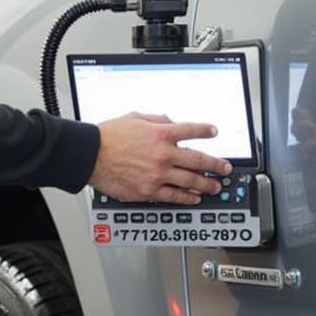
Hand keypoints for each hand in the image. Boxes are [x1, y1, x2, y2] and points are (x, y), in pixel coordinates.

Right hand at [90, 113, 231, 204]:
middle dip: (216, 164)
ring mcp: (158, 174)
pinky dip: (187, 197)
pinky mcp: (149, 191)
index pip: (191, 130)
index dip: (205, 130)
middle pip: (198, 160)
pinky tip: (194, 198)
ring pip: (191, 181)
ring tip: (215, 186)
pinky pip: (174, 196)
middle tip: (224, 167)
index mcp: (161, 134)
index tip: (214, 131)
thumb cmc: (108, 137)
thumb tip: (170, 122)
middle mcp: (163, 154)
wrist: (91, 155)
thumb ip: (156, 120)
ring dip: (206, 184)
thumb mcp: (135, 118)